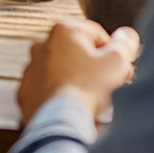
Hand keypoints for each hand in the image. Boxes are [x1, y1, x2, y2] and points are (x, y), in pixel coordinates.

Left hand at [17, 21, 139, 122]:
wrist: (60, 121)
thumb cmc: (88, 88)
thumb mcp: (116, 62)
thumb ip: (124, 44)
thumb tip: (127, 34)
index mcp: (64, 30)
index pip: (98, 35)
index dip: (114, 53)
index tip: (121, 70)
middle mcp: (42, 44)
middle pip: (78, 52)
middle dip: (96, 67)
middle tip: (111, 85)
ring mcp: (31, 68)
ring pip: (63, 70)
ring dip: (78, 80)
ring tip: (93, 99)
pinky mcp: (26, 90)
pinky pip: (49, 89)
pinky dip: (61, 95)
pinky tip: (74, 107)